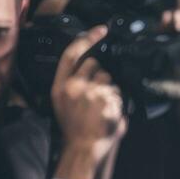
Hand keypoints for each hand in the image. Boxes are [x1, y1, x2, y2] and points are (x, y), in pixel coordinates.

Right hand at [51, 26, 126, 178]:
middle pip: (95, 65)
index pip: (72, 54)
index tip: (101, 30)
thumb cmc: (74, 127)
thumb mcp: (62, 103)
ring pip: (110, 80)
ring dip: (110, 91)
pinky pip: (119, 95)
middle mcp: (74, 87)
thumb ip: (73, 83)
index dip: (87, 39)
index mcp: (60, 86)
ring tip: (101, 109)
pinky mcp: (107, 102)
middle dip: (100, 75)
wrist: (83, 148)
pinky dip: (117, 103)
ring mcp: (92, 94)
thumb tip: (91, 65)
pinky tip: (108, 115)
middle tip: (96, 95)